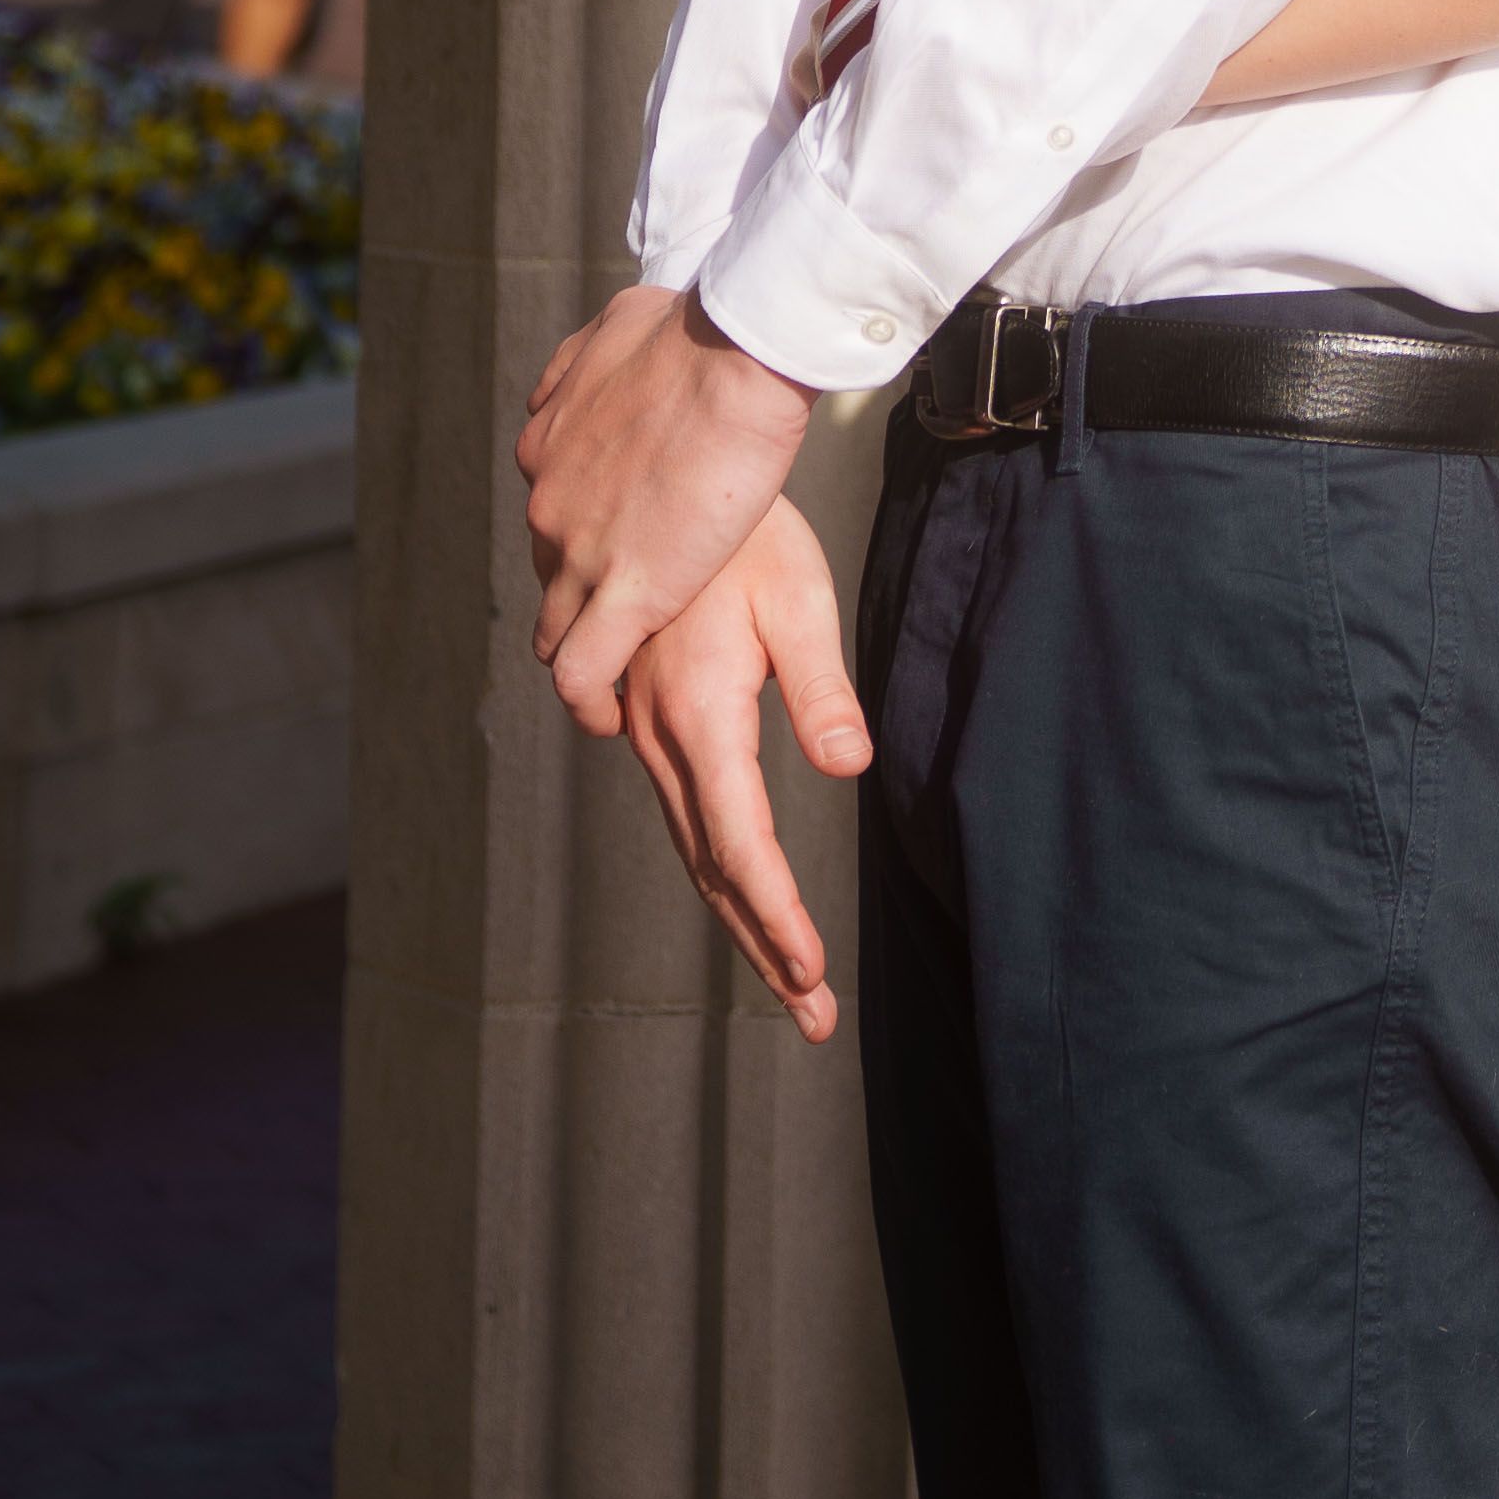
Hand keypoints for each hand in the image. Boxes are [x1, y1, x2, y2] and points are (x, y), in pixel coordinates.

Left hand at [518, 278, 818, 730]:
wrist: (732, 355)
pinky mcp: (626, 594)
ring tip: (605, 689)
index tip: (615, 550)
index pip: (551, 515)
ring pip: (555, 633)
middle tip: (621, 616)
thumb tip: (578, 369)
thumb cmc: (693, 329)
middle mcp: (549, 506)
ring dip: (578, 660)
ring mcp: (580, 555)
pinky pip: (581, 673)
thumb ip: (586, 359)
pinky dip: (588, 703)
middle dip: (581, 598)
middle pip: (550, 575)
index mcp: (547, 448)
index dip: (581, 537)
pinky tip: (610, 718)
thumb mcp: (615, 327)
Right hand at [621, 506, 872, 1039]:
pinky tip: (746, 895)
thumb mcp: (799, 598)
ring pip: (695, 849)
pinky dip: (718, 870)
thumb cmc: (747, 535)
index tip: (811, 974)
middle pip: (713, 870)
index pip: (740, 845)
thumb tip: (851, 766)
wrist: (662, 484)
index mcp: (699, 715)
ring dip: (742, 919)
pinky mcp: (649, 719)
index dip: (776, 917)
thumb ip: (821, 688)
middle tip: (813, 1014)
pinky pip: (684, 814)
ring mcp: (646, 731)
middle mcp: (661, 737)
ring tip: (792, 981)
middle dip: (764, 947)